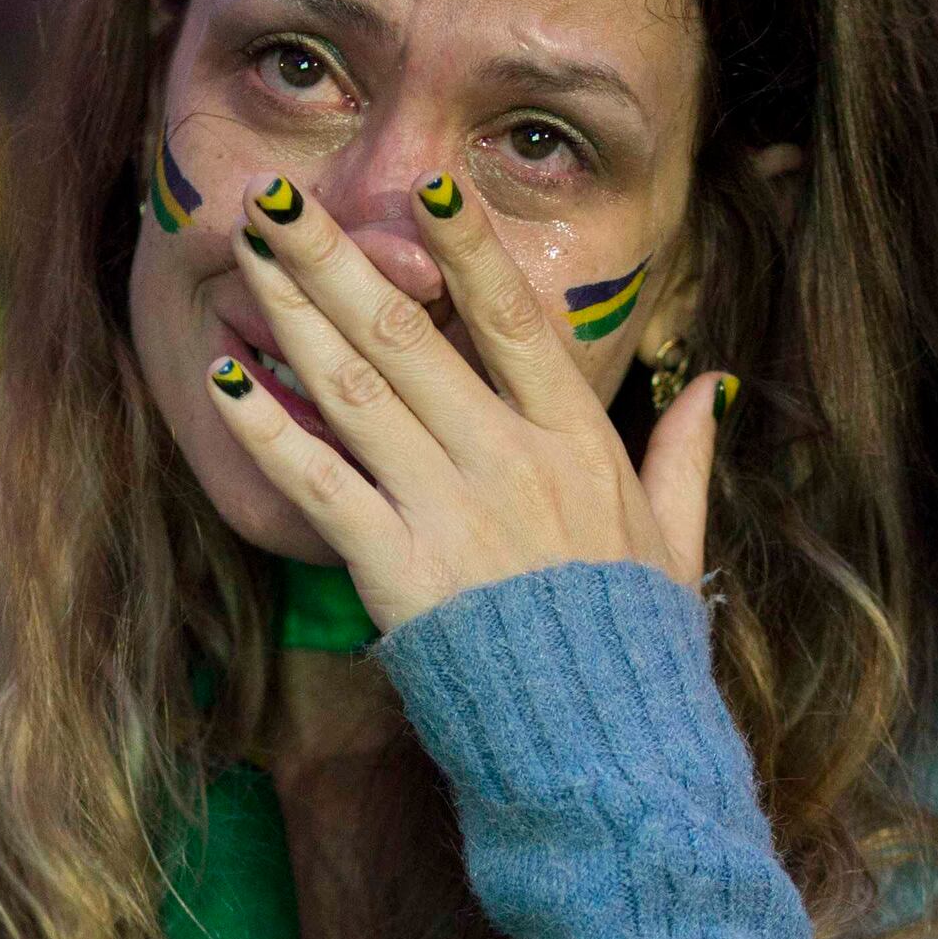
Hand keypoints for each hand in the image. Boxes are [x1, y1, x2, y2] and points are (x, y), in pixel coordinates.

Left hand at [205, 173, 724, 631]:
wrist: (604, 751)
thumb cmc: (635, 651)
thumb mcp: (678, 544)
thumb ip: (683, 457)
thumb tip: (711, 388)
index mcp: (577, 444)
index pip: (516, 319)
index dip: (468, 247)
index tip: (429, 186)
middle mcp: (509, 460)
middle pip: (409, 335)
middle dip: (338, 259)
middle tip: (281, 199)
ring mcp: (451, 511)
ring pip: (355, 390)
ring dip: (292, 315)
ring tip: (249, 258)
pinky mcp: (399, 569)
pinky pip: (321, 484)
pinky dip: (269, 430)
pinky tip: (227, 381)